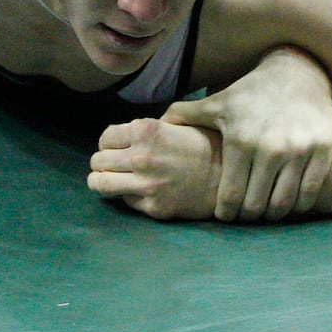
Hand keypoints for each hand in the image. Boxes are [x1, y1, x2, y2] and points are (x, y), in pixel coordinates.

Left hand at [87, 117, 221, 220]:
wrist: (233, 177)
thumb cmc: (207, 146)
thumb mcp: (177, 124)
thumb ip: (147, 127)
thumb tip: (123, 133)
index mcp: (146, 131)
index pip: (105, 138)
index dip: (108, 143)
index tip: (114, 148)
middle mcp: (142, 157)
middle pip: (98, 161)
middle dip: (101, 163)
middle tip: (107, 165)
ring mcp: (147, 184)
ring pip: (101, 184)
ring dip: (99, 181)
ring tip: (103, 180)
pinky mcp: (154, 207)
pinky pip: (126, 201)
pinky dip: (128, 196)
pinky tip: (139, 192)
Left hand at [161, 48, 331, 221]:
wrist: (298, 74)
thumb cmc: (249, 93)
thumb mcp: (215, 103)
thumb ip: (183, 117)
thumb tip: (150, 126)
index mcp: (240, 139)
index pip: (229, 195)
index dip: (224, 211)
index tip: (223, 213)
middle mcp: (271, 146)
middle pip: (255, 205)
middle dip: (247, 216)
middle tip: (243, 216)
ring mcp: (299, 149)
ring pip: (283, 204)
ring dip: (271, 215)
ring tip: (264, 212)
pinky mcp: (323, 150)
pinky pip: (309, 193)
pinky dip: (297, 205)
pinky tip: (287, 202)